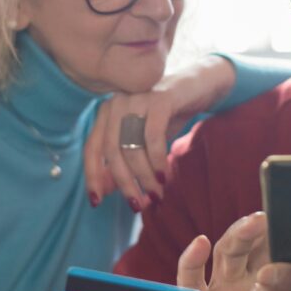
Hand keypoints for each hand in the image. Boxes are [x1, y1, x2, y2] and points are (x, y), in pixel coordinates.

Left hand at [84, 56, 235, 210]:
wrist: (199, 86)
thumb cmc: (167, 116)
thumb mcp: (142, 141)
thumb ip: (122, 162)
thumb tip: (103, 191)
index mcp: (106, 112)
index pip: (91, 148)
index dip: (92, 176)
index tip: (97, 202)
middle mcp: (116, 102)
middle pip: (111, 151)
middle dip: (124, 183)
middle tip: (138, 204)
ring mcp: (137, 98)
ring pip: (132, 146)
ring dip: (144, 176)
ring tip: (157, 193)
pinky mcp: (160, 98)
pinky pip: (153, 136)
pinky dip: (158, 160)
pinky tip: (165, 175)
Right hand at [175, 212, 286, 290]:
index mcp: (267, 284)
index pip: (277, 252)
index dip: (286, 236)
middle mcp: (243, 278)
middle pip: (253, 244)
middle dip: (265, 227)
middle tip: (281, 214)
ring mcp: (219, 286)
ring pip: (227, 252)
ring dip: (239, 234)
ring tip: (254, 222)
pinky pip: (189, 278)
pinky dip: (191, 259)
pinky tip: (200, 243)